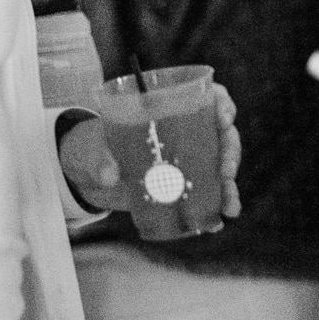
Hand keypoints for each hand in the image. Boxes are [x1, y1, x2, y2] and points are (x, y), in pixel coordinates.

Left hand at [60, 84, 241, 224]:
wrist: (87, 171)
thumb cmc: (92, 146)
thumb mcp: (92, 146)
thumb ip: (99, 157)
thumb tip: (109, 176)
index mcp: (170, 110)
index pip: (209, 97)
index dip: (223, 105)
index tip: (224, 119)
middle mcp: (186, 132)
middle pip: (222, 135)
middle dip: (231, 153)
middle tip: (226, 170)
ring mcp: (187, 160)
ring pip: (221, 166)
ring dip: (230, 186)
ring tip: (229, 206)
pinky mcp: (182, 185)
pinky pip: (207, 194)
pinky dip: (215, 207)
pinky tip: (218, 222)